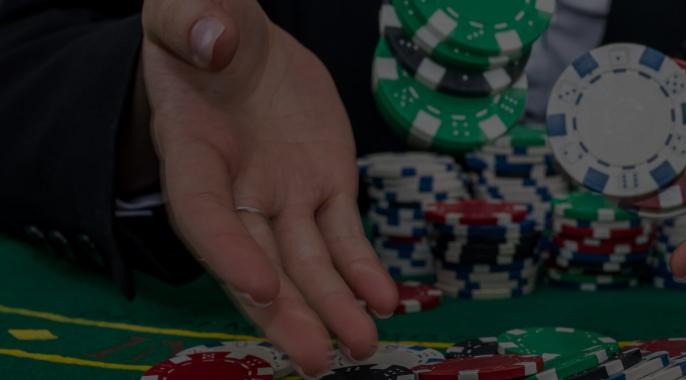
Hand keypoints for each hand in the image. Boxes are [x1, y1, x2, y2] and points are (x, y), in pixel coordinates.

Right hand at [141, 0, 396, 374]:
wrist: (239, 42)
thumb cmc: (201, 28)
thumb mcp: (189, 13)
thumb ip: (194, 22)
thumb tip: (214, 40)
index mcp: (192, 151)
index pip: (204, 214)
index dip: (229, 254)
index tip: (262, 286)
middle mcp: (237, 186)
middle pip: (259, 261)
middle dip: (287, 313)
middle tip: (313, 358)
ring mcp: (283, 193)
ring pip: (308, 262)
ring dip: (334, 306)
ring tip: (361, 345)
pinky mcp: (325, 186)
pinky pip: (344, 236)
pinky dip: (364, 270)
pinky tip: (384, 301)